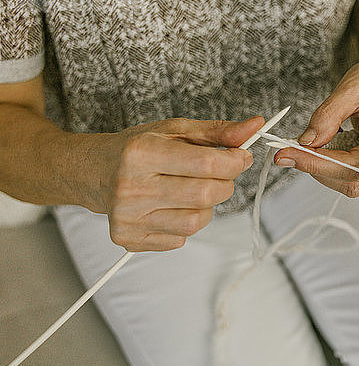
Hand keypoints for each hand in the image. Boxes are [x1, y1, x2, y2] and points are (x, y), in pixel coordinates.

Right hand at [101, 116, 263, 250]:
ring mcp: (128, 217)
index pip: (206, 163)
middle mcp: (131, 187)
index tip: (240, 156)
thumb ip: (218, 131)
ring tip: (190, 190)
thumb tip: (255, 127)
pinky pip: (180, 238)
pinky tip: (171, 206)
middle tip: (218, 174)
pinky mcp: (128, 238)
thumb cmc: (137, 149)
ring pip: (197, 221)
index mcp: (142, 153)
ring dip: (206, 206)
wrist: (95, 172)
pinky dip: (185, 222)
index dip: (234, 161)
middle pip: (206, 195)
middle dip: (224, 184)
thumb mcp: (175, 130)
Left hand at [274, 47, 358, 227]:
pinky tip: (311, 147)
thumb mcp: (354, 84)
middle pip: (353, 176)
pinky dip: (319, 162)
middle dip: (317, 167)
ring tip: (294, 146)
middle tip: (284, 152)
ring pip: (344, 180)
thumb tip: (308, 141)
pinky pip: (340, 173)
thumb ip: (330, 112)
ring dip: (315, 167)